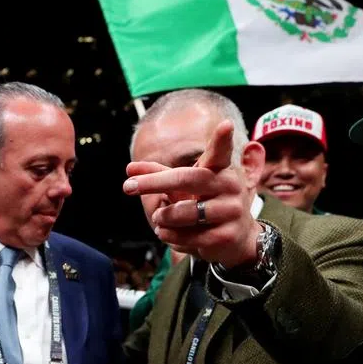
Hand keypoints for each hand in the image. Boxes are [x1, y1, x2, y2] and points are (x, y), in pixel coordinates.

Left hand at [124, 120, 260, 269]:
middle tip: (128, 186)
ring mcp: (231, 211)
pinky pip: (189, 237)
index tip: (225, 125)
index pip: (220, 152)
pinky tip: (166, 233)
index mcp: (218, 169)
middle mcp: (229, 186)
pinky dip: (170, 235)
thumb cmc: (204, 203)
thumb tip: (129, 168)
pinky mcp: (227, 236)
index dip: (222, 139)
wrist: (234, 238)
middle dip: (154, 182)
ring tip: (159, 219)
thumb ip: (158, 174)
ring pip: (184, 213)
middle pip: (187, 179)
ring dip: (162, 217)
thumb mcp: (184, 186)